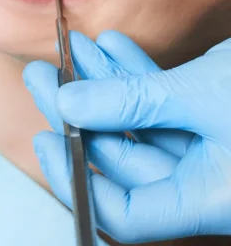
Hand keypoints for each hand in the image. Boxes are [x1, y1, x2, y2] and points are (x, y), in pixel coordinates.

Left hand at [24, 32, 230, 242]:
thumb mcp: (199, 96)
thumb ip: (132, 101)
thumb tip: (67, 103)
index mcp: (204, 201)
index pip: (125, 215)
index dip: (78, 180)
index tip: (46, 140)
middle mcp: (203, 183)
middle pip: (124, 159)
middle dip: (80, 110)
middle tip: (45, 74)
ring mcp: (209, 149)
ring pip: (141, 124)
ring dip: (106, 84)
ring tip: (74, 48)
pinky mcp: (213, 116)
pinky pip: (165, 104)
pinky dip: (137, 75)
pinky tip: (110, 45)